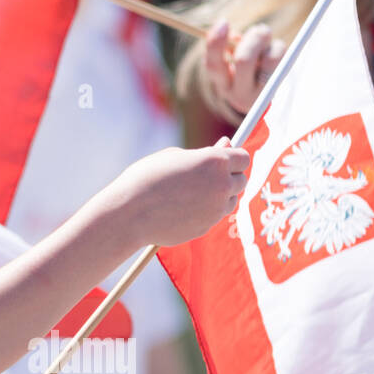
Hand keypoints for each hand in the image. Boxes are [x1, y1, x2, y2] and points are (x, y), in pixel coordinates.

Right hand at [109, 138, 250, 247]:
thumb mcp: (173, 156)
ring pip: (230, 200)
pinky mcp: (207, 227)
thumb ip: (203, 153)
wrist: (129, 213)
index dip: (232, 157)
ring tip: (189, 193)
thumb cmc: (147, 178)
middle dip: (228, 177)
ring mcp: (216, 210)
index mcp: (215, 162)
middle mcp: (222, 186)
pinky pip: (213, 216)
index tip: (220, 159)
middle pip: (241, 180)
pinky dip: (204, 212)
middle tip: (202, 176)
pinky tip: (180, 208)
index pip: (243, 158)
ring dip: (218, 196)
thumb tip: (226, 145)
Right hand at [203, 21, 285, 122]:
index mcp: (223, 85)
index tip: (223, 22)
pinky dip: (277, 47)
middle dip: (252, 39)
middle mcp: (240, 94)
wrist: (265, 102)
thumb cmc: (245, 73)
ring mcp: (262, 93)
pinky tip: (274, 52)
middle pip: (244, 60)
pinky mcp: (280, 86)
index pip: (213, 65)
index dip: (216, 43)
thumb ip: (228, 47)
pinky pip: (282, 57)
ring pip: (269, 57)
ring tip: (267, 42)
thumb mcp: (231, 62)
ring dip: (269, 43)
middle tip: (260, 30)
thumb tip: (230, 31)